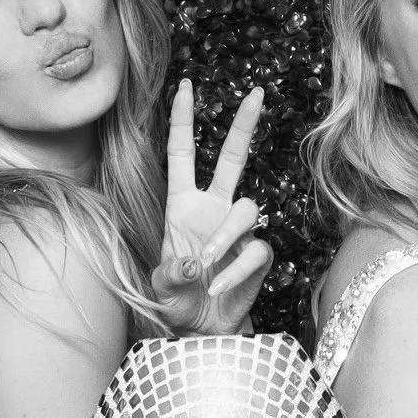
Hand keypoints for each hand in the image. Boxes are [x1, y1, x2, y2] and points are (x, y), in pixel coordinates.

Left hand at [151, 78, 272, 334]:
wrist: (201, 331)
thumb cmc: (177, 302)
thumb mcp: (160, 287)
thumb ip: (169, 275)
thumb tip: (194, 262)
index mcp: (183, 205)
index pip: (182, 154)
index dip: (183, 120)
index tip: (185, 86)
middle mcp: (213, 210)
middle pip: (231, 158)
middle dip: (243, 125)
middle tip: (256, 92)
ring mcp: (238, 230)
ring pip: (245, 209)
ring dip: (224, 237)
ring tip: (205, 266)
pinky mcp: (257, 255)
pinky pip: (255, 250)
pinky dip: (234, 269)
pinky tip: (218, 286)